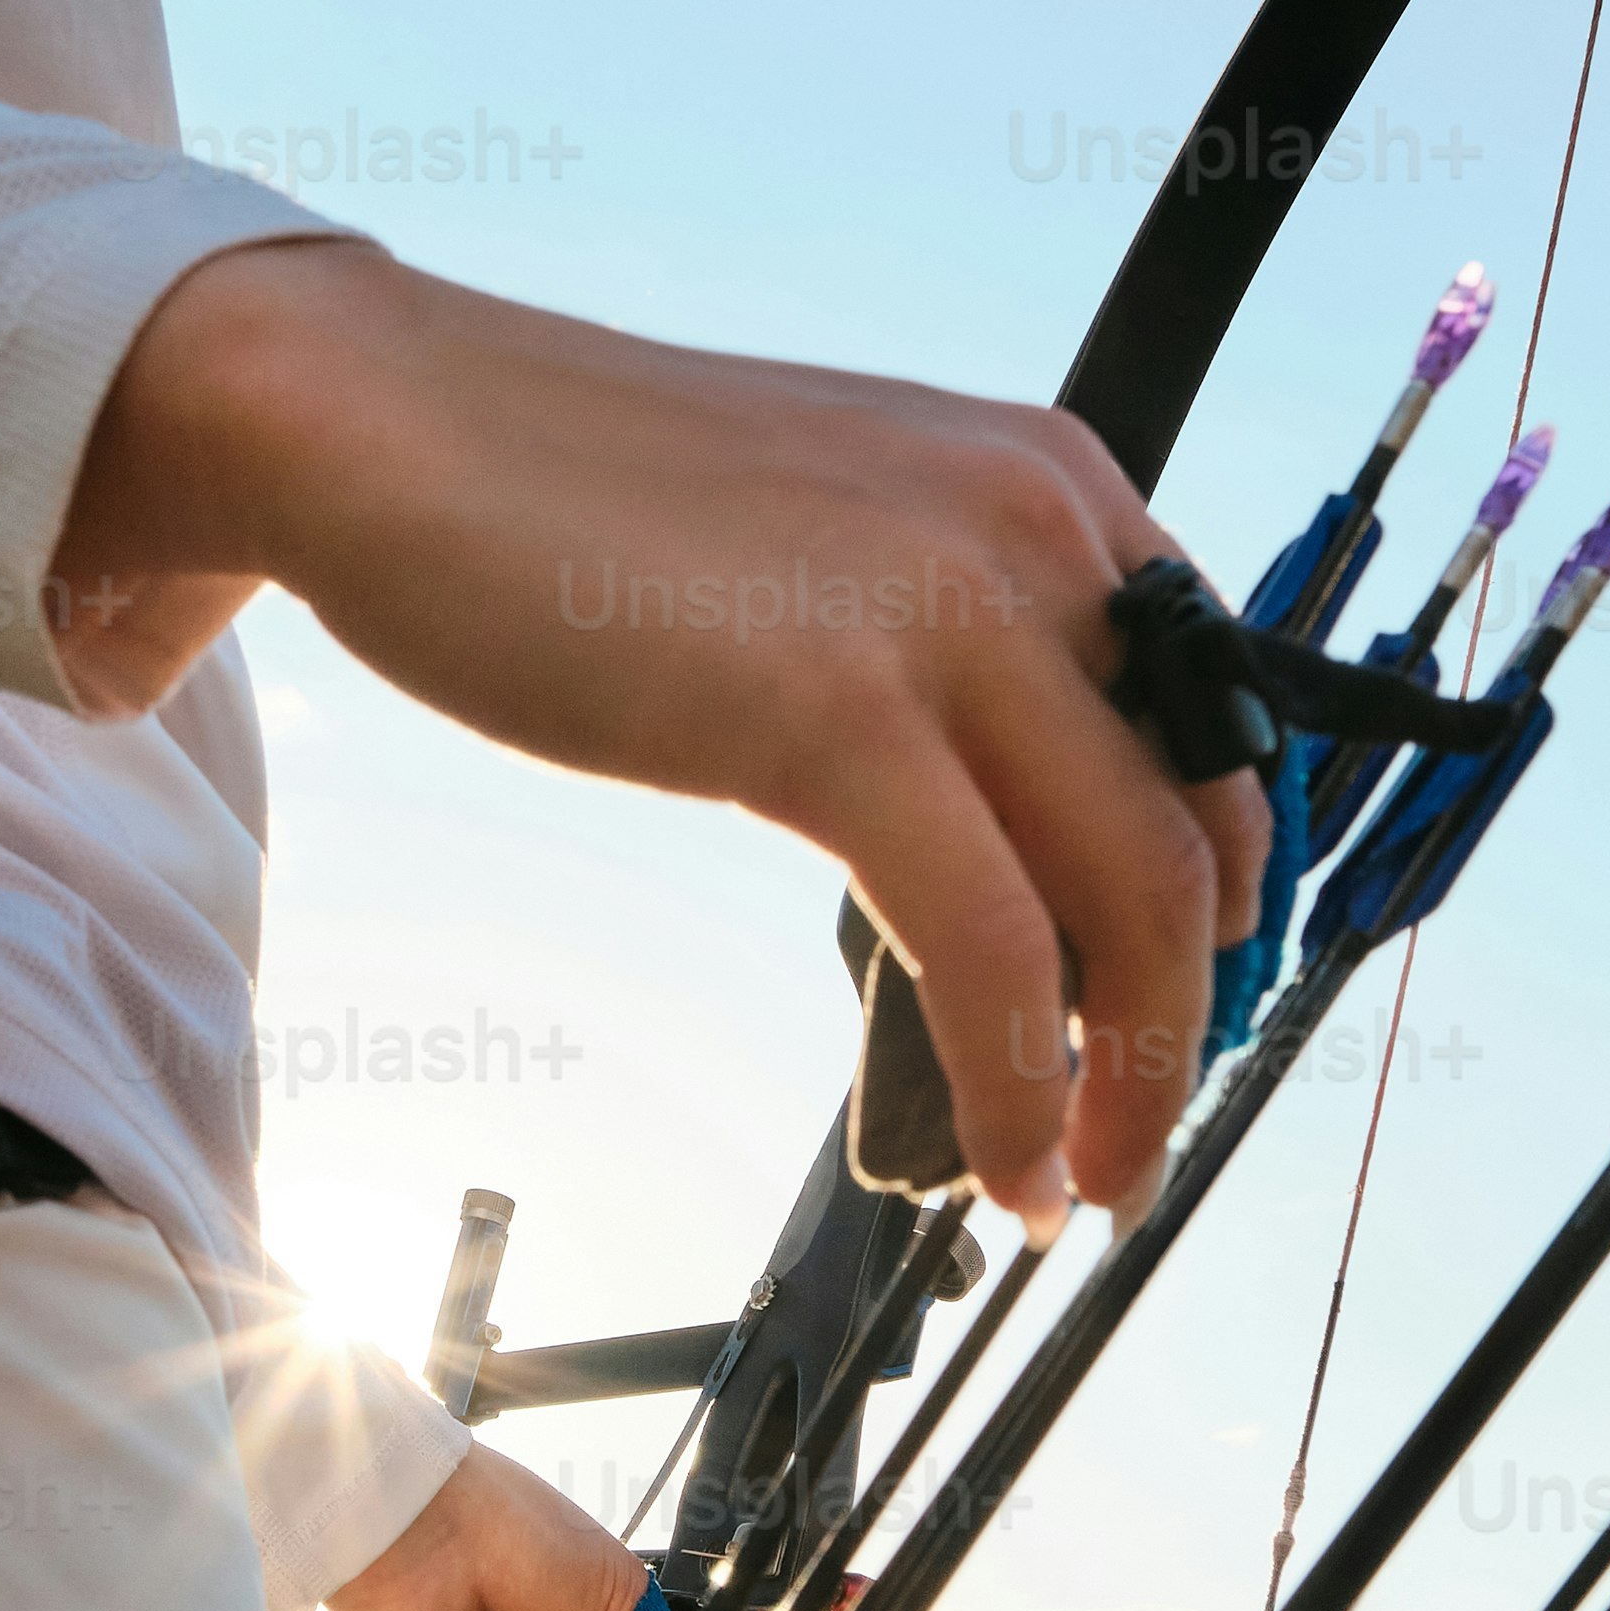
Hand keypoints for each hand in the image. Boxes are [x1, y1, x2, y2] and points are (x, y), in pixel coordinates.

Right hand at [51, 243, 1270, 1227]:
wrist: (388, 424)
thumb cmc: (576, 503)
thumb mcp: (825, 540)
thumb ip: (937, 638)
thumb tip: (995, 814)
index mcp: (1047, 483)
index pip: (1217, 723)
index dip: (1221, 897)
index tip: (1168, 1011)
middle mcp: (1033, 527)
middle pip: (1200, 827)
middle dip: (1187, 1023)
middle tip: (1138, 1140)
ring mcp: (941, 611)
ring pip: (1131, 897)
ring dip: (1127, 1081)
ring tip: (1078, 1186)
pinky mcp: (834, 708)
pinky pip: (988, 946)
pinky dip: (1018, 1085)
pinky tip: (998, 1165)